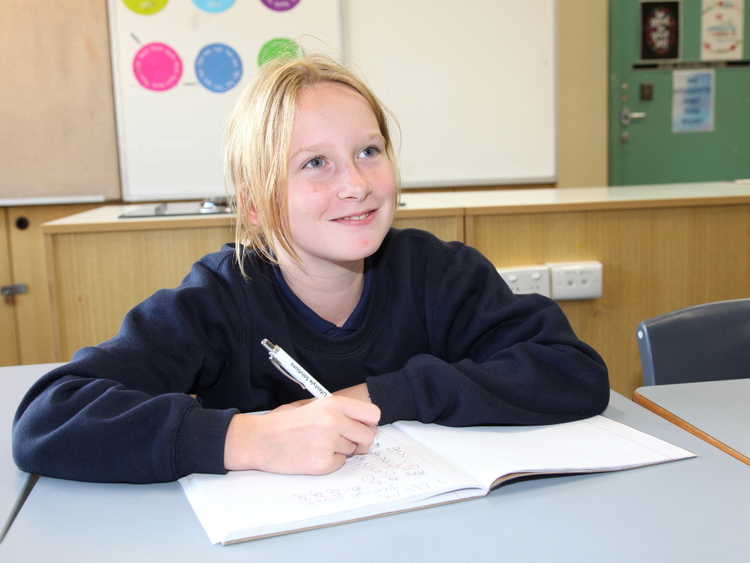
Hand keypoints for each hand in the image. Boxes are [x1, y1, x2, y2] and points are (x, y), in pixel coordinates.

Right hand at [224, 396, 379, 474]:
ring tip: (318, 444)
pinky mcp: (322, 463)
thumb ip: (339, 411)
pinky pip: (339, 464)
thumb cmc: (284, 422)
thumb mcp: (312, 405)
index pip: (373, 414)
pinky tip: (313, 454)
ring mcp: (328, 443)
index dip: (369, 422)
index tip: (362, 426)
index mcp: (333, 404)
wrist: (259, 440)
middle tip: (347, 440)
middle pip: (368, 436)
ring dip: (341, 450)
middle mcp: (333, 422)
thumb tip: (365, 423)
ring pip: (353, 451)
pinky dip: (330, 461)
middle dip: (360, 440)